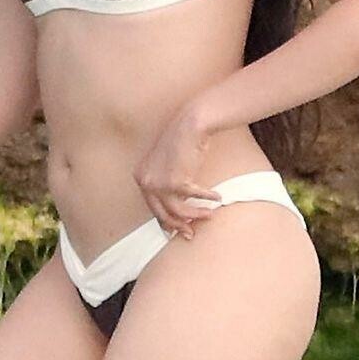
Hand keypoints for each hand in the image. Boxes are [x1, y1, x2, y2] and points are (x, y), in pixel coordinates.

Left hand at [133, 108, 221, 239]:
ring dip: (196, 214)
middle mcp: (145, 181)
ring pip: (178, 210)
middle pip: (162, 213)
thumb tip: (178, 212)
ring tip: (210, 214)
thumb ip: (167, 186)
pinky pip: (194, 197)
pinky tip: (218, 197)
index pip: (152, 207)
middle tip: (191, 233)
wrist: (189, 125)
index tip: (177, 231)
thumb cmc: (182, 144)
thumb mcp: (168, 167)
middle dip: (178, 225)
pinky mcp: (175, 181)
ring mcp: (159, 182)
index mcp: (141, 178)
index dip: (166, 221)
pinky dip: (207, 198)